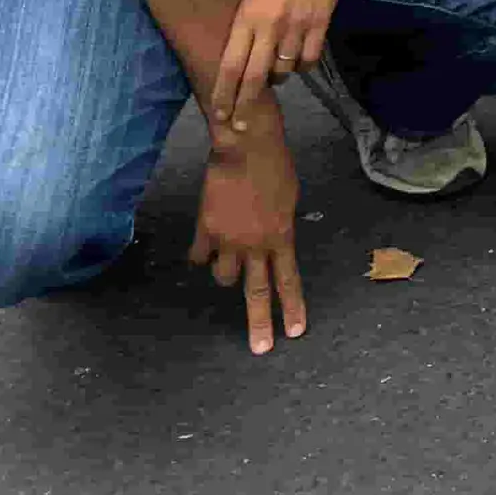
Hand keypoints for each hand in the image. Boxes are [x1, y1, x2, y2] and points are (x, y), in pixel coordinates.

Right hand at [189, 123, 304, 355]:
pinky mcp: (205, 231)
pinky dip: (202, 255)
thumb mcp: (288, 200)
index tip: (295, 332)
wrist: (245, 146)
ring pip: (223, 278)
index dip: (293, 307)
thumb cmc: (274, 165)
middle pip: (257, 293)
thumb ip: (281, 228)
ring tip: (228, 258)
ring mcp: (228, 241)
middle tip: (261, 348)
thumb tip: (274, 243)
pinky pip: (200, 256)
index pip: (289, 281)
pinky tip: (204, 248)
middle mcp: (255, 246)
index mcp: (282, 237)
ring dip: (226, 273)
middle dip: (260, 323)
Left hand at [208, 0, 351, 141]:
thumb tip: (238, 44)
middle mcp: (270, 25)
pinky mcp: (321, 23)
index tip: (218, 113)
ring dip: (276, 80)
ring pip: (284, 71)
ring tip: (272, 79)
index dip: (222, 93)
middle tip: (239, 128)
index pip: (229, 65)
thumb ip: (244, 16)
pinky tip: (297, 60)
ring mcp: (298, 26)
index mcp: (247, 15)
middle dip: (244, 106)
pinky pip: (308, 59)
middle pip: (254, 78)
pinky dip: (301, 65)